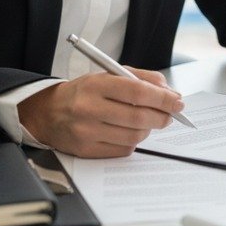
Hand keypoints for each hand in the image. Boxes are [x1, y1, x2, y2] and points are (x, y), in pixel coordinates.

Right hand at [18, 67, 185, 157]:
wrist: (48, 112)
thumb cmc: (85, 92)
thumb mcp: (109, 75)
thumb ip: (141, 78)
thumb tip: (169, 91)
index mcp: (96, 85)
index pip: (137, 92)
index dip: (162, 98)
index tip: (177, 101)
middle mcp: (89, 109)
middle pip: (138, 117)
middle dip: (162, 117)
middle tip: (170, 115)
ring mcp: (86, 132)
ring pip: (133, 136)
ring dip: (149, 129)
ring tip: (148, 121)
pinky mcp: (86, 151)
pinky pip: (123, 150)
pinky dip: (133, 141)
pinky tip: (129, 132)